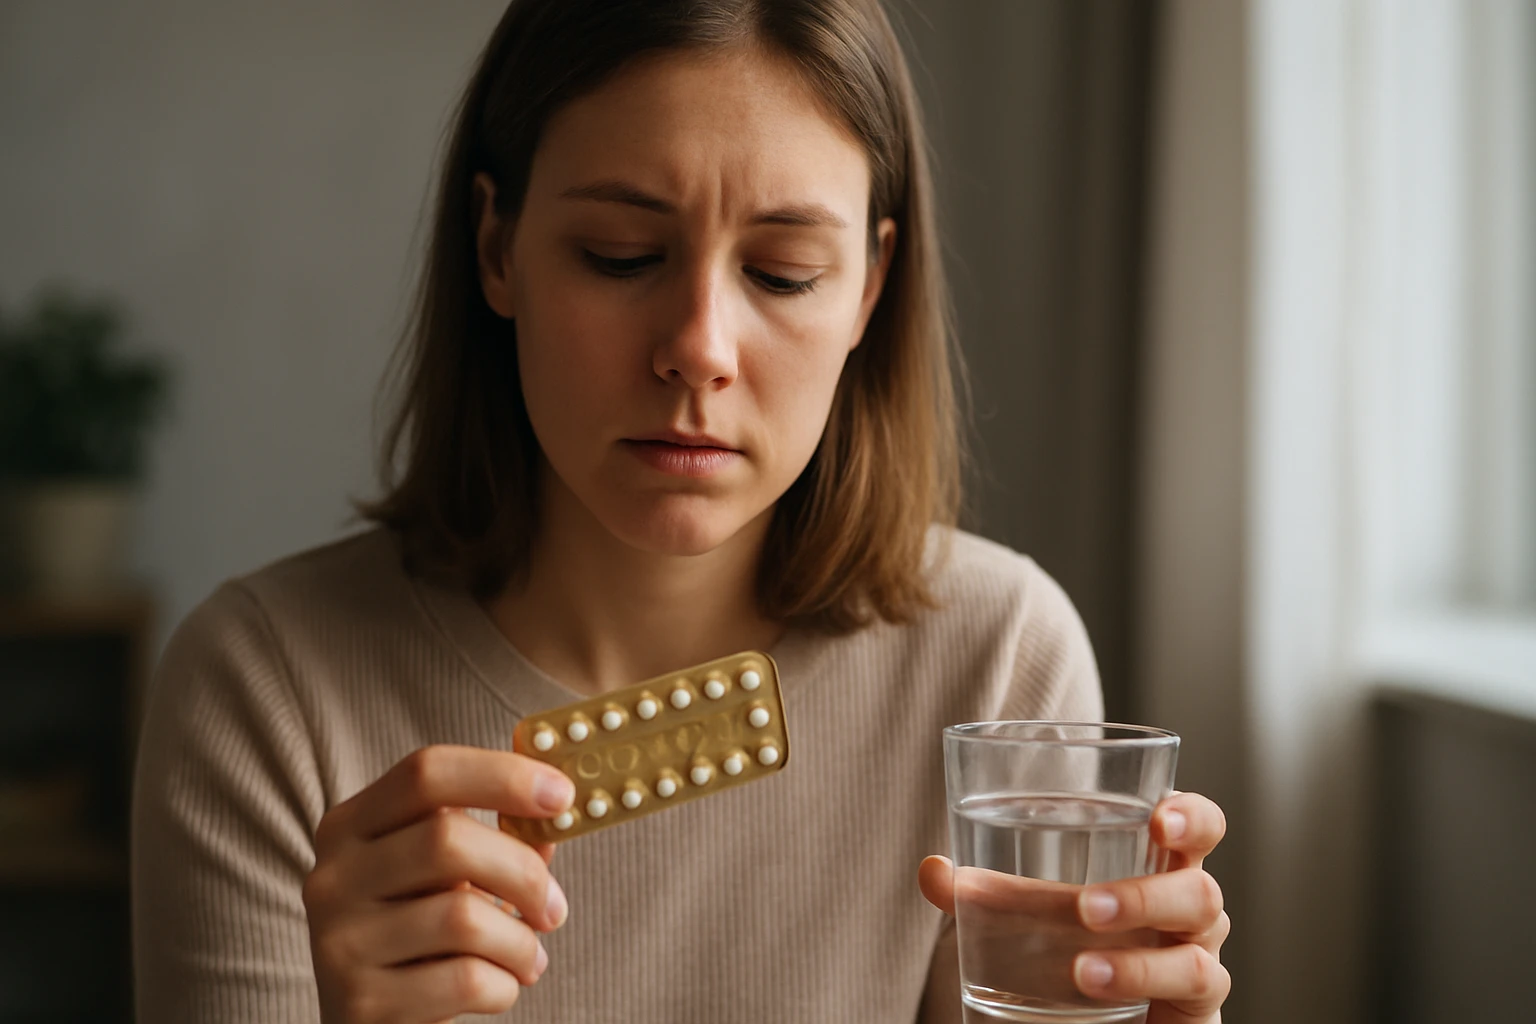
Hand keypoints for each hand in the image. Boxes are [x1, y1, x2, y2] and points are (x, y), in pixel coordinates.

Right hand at [303, 745, 576, 1022]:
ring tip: (528, 958)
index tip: (562, 794)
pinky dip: (504, 985)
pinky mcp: (361, 1002)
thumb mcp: (447, 878)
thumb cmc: (421, 939)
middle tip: (555, 906)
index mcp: (351, 826)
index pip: (426, 772)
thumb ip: (496, 839)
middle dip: (523, 872)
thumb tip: (556, 803)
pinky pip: (464, 980)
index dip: (502, 775)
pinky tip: (499, 987)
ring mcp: (339, 941)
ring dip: (520, 941)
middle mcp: (332, 876)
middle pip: (447, 839)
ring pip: (462, 916)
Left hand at [919, 792, 1229, 1022]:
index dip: (1190, 815)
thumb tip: (934, 870)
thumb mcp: (1032, 922)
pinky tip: (1100, 986)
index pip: (1197, 825)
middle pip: (1199, 886)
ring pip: (1195, 944)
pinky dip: (1144, 979)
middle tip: (1084, 906)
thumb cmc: (1082, 950)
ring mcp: (1198, 954)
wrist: (1110, 1020)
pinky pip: (1194, 984)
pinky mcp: (1198, 1001)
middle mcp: (1188, 905)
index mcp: (1157, 864)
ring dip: (1138, 953)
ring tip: (1082, 970)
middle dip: (1144, 893)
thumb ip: (984, 896)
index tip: (1158, 814)